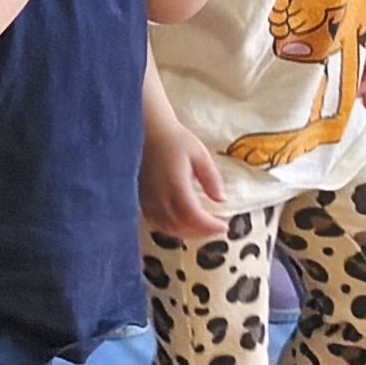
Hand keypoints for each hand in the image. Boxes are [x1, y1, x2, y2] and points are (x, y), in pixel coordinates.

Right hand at [140, 108, 225, 237]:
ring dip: (186, 233)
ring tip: (201, 229)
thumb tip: (221, 199)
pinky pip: (155, 222)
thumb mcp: (199, 154)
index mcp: (176, 186)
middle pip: (181, 226)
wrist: (145, 131)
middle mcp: (159, 198)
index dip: (209, 226)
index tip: (224, 226)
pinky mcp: (140, 199)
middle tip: (216, 229)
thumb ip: (211, 178)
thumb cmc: (175, 140)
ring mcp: (147, 200)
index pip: (194, 216)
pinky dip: (170, 229)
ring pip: (167, 228)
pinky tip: (180, 224)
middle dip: (201, 232)